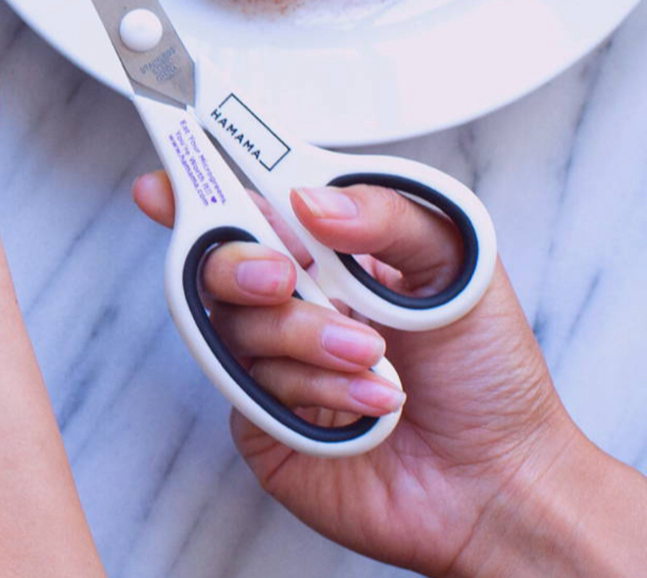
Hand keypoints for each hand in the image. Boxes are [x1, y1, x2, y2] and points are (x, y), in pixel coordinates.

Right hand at [134, 175, 646, 576]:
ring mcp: (272, 362)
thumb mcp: (460, 267)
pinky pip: (254, 388)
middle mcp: (292, 301)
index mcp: (329, 252)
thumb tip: (309, 200)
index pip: (249, 205)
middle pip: (217, 262)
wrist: (501, 478)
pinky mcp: (266, 420)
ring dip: (305, 337)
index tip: (163, 184)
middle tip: (285, 276)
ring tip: (371, 357)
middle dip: (241, 263)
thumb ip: (387, 215)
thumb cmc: (488, 376)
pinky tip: (371, 401)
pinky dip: (317, 390)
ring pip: (237, 326)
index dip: (197, 188)